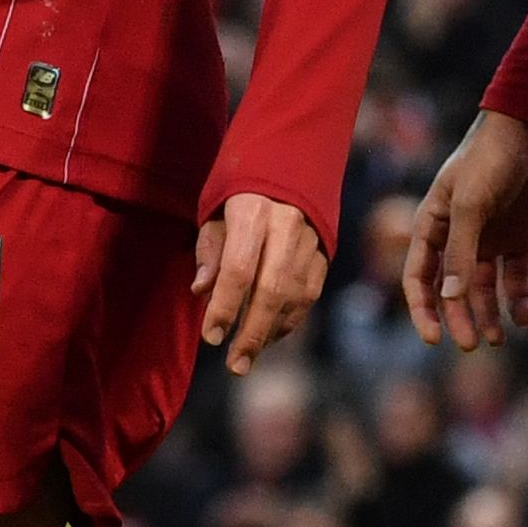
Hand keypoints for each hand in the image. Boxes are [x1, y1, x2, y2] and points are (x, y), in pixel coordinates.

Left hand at [196, 192, 328, 372]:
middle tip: (235, 365)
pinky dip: (290, 320)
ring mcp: (311, 239)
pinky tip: (270, 335)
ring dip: (271, 331)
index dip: (225, 306)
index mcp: (254, 210)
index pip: (240, 268)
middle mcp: (288, 225)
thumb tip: (202, 292)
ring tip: (248, 353)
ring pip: (295, 296)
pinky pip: (309, 295)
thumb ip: (211, 251)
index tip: (210, 337)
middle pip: (273, 289)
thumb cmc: (240, 190)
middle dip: (252, 332)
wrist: (291, 161)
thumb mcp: (215, 210)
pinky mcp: (325, 252)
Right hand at [402, 109, 527, 348]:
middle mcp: (457, 236)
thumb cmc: (490, 159)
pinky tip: (524, 316)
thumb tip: (452, 298)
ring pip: (482, 287)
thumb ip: (462, 251)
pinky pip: (514, 276)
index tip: (435, 339)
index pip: (419, 276)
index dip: (424, 309)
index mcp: (433, 225)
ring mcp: (488, 238)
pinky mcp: (517, 237)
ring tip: (499, 339)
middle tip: (472, 345)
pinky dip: (518, 298)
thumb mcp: (472, 204)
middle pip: (452, 288)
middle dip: (459, 318)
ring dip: (488, 314)